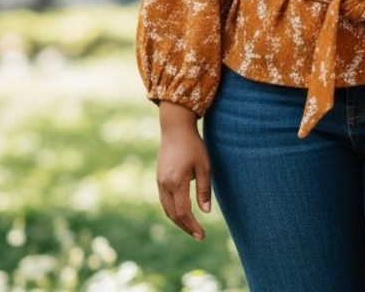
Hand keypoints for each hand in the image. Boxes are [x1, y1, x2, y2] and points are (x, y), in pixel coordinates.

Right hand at [156, 101, 212, 239]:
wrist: (175, 129)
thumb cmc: (193, 146)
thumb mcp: (204, 166)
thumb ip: (204, 189)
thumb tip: (205, 212)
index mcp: (176, 183)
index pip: (183, 213)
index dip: (192, 226)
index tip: (202, 235)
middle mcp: (165, 185)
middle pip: (173, 215)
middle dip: (186, 227)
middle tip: (198, 235)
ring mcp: (160, 182)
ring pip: (167, 209)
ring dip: (179, 220)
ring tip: (191, 227)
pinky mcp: (159, 178)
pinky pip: (164, 201)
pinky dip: (173, 211)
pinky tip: (182, 212)